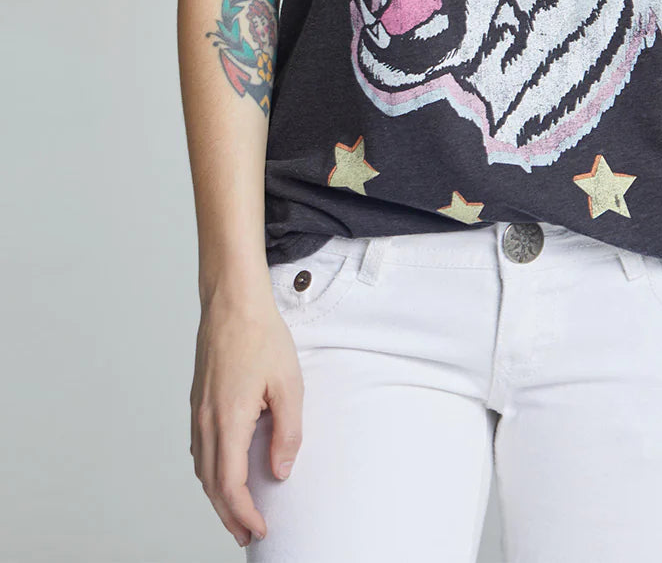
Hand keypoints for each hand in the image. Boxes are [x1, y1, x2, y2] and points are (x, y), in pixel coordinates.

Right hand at [189, 292, 303, 547]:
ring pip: (201, 470)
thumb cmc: (260, 335)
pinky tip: (223, 472)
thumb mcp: (289, 384)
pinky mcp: (197, 402)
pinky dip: (210, 472)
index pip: (230, 486)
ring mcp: (198, 412)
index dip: (244, 515)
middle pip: (211, 486)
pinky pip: (199, 449)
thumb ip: (287, 433)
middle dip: (229, 516)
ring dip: (217, 497)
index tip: (261, 530)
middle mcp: (206, 421)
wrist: (231, 301)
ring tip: (237, 512)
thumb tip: (279, 472)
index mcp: (228, 421)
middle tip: (248, 535)